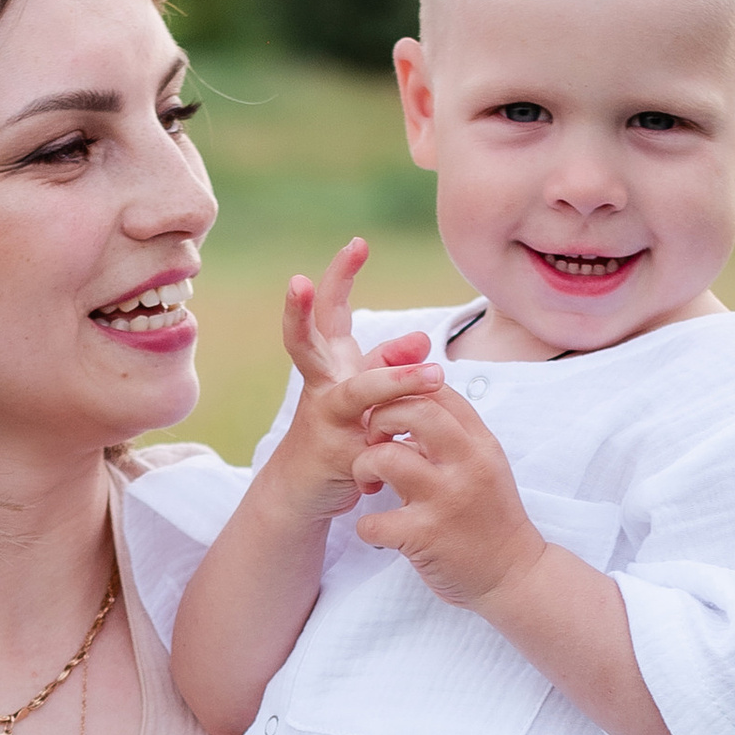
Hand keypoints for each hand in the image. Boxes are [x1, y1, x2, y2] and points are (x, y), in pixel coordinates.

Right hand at [265, 238, 441, 525]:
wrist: (305, 491)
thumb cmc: (341, 431)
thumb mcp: (367, 391)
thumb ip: (391, 362)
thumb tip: (423, 340)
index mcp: (329, 362)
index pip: (330, 311)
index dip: (340, 276)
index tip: (359, 243)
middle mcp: (320, 384)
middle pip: (304, 342)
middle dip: (299, 311)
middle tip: (298, 281)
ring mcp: (325, 419)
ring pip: (357, 394)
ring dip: (396, 382)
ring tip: (436, 375)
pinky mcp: (337, 456)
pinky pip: (378, 442)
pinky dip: (402, 442)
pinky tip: (423, 443)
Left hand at [349, 379, 546, 614]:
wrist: (514, 576)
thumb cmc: (491, 519)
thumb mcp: (484, 466)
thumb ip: (454, 438)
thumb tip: (411, 409)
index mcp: (480, 444)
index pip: (437, 390)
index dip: (403, 392)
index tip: (390, 415)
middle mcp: (466, 465)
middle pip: (412, 409)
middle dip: (379, 419)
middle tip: (374, 443)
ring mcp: (445, 500)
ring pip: (385, 458)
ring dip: (363, 467)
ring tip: (369, 485)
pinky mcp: (425, 537)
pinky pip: (373, 520)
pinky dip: (366, 526)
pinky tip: (379, 530)